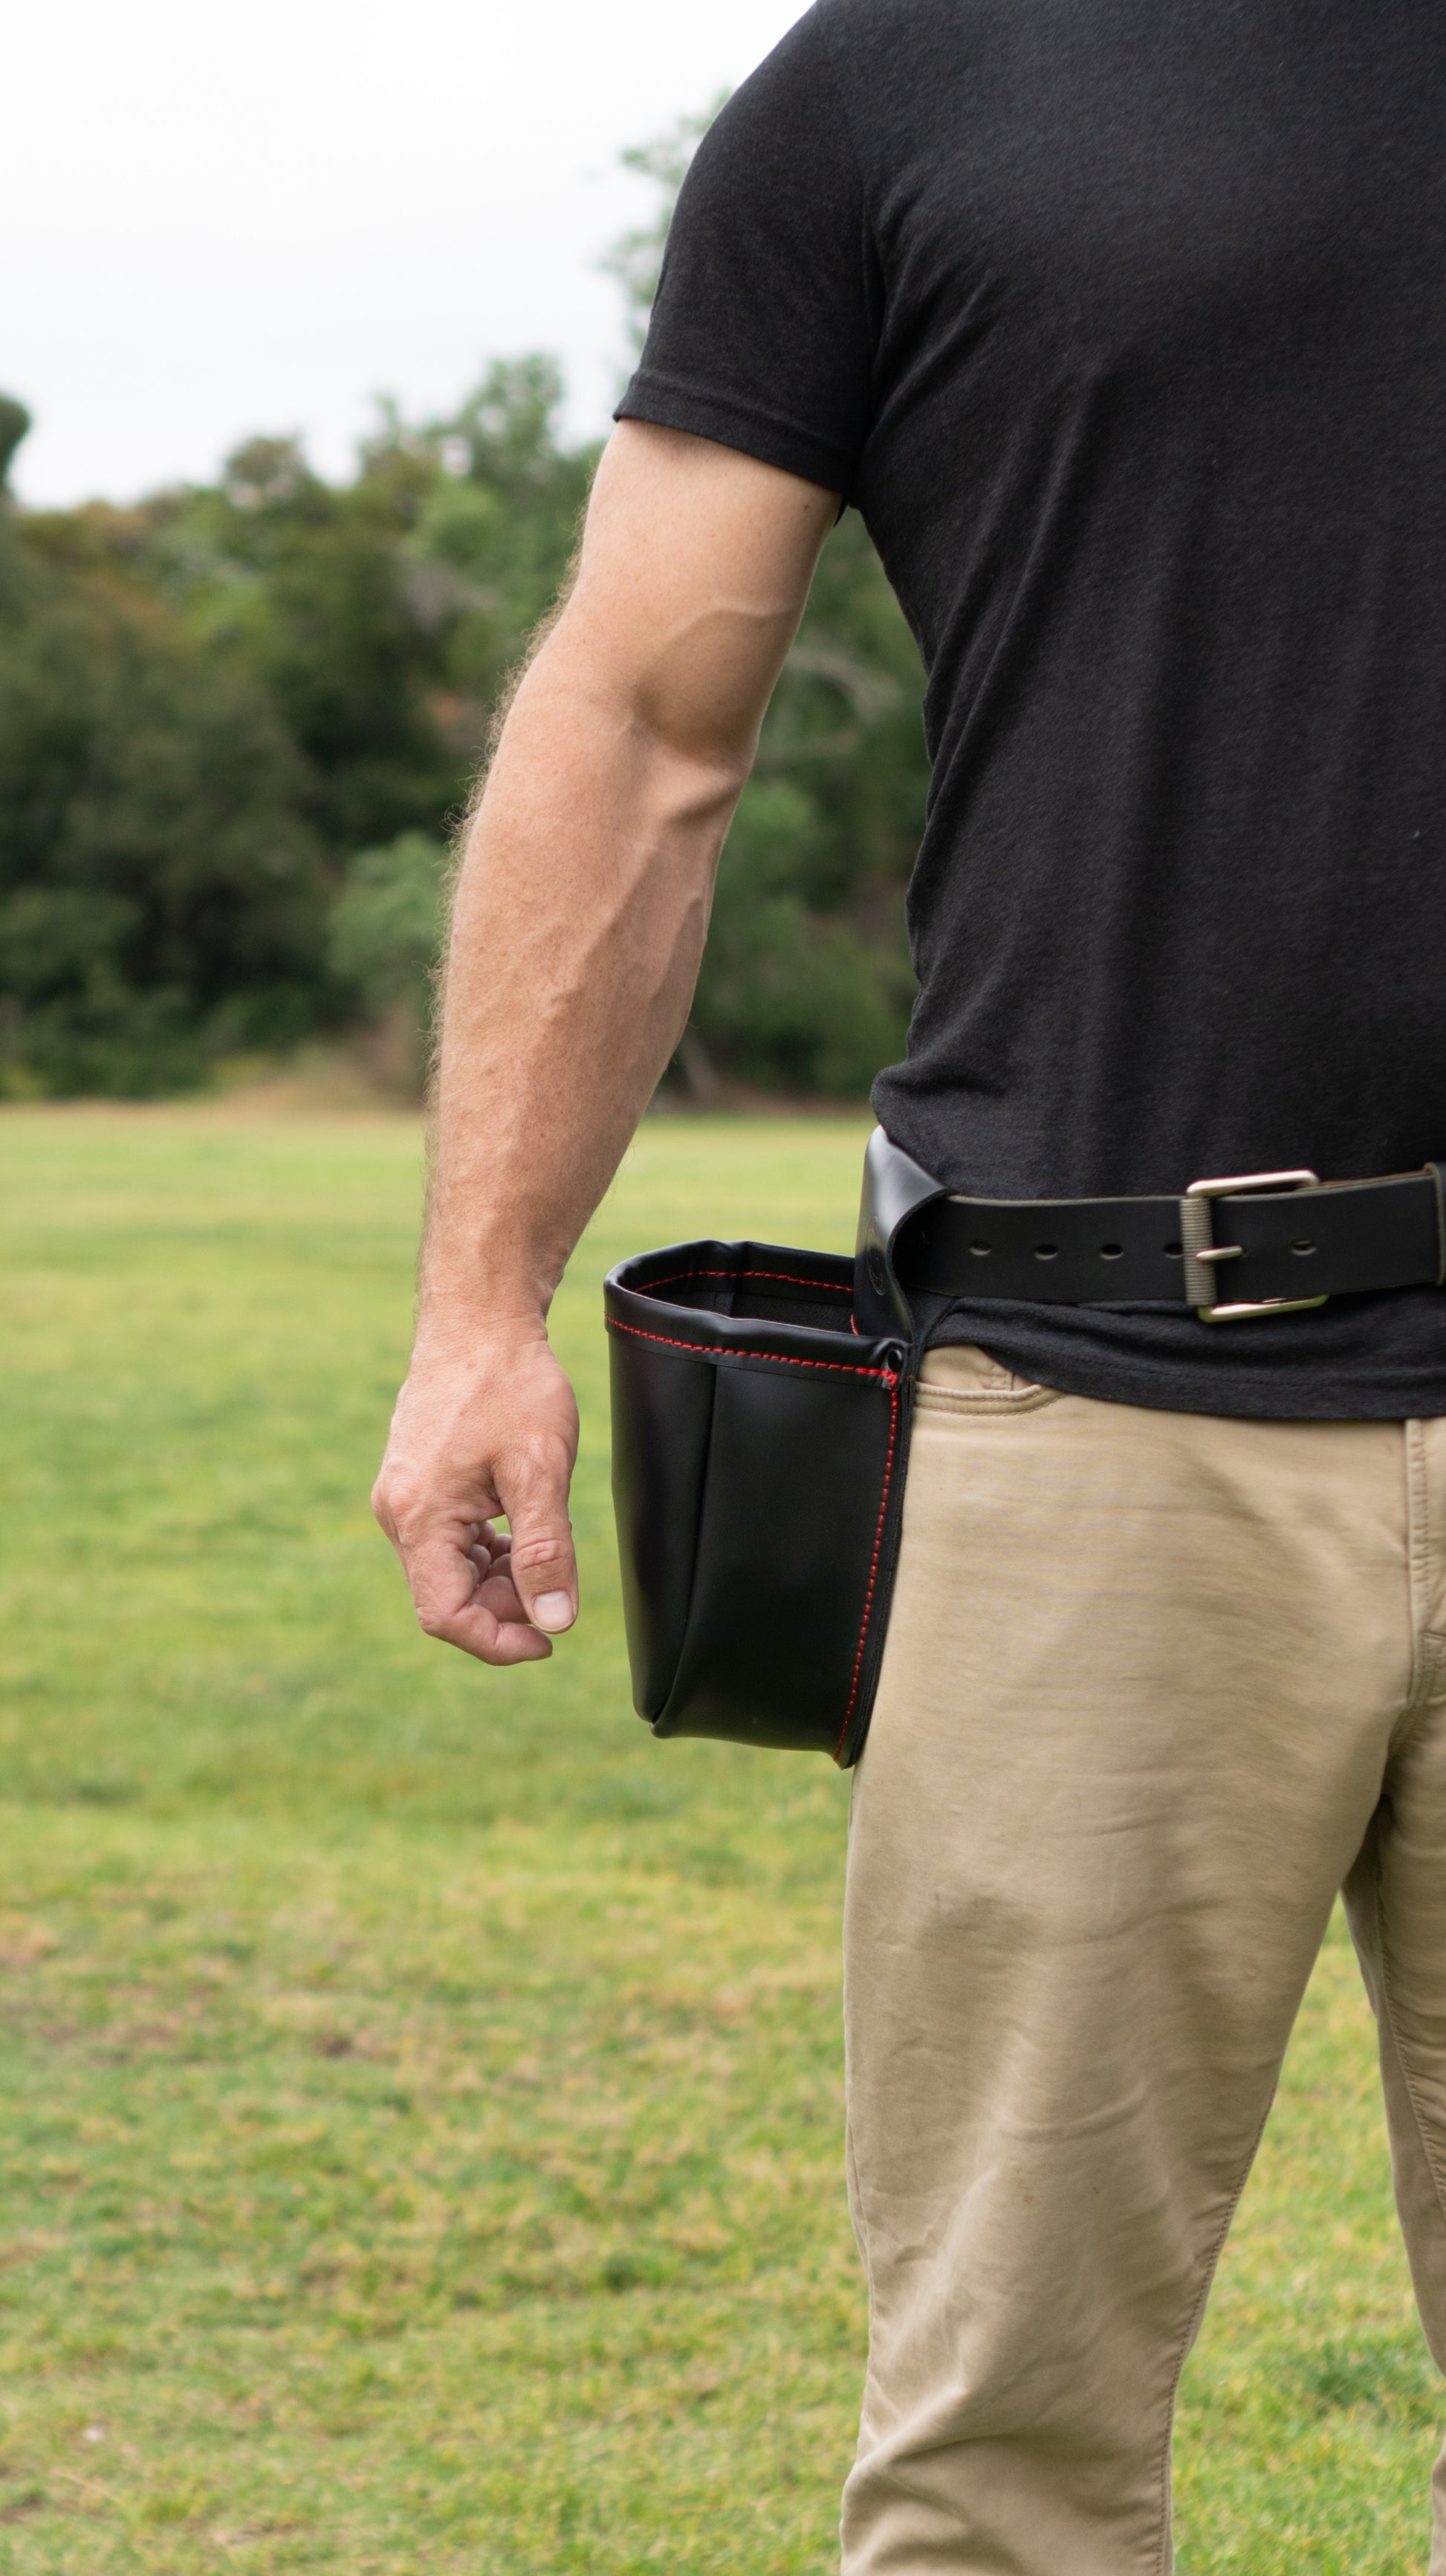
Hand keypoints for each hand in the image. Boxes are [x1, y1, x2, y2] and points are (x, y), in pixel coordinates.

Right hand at [372, 1318, 580, 1665]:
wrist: (479, 1320)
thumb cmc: (509, 1385)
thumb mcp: (540, 1470)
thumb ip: (545, 1551)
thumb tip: (555, 1620)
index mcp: (417, 1517)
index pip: (445, 1615)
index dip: (498, 1641)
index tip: (550, 1638)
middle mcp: (398, 1514)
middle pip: (447, 1596)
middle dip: (505, 1605)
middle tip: (558, 1580)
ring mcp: (404, 1498)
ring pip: (450, 1570)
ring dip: (499, 1577)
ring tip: (546, 1546)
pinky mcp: (419, 1484)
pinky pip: (449, 1541)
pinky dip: (488, 1550)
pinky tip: (523, 1528)